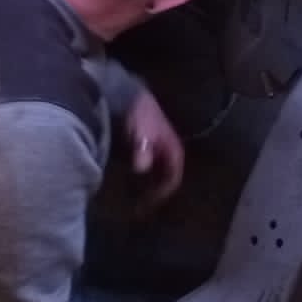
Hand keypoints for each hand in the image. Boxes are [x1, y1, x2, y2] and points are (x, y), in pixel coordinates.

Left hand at [123, 89, 184, 206]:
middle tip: (140, 207)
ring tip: (133, 198)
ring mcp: (158, 150)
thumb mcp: (142, 133)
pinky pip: (147, 169)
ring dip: (148, 186)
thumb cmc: (139, 115)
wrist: (128, 95)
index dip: (162, 192)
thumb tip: (141, 167)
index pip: (174, 178)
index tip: (148, 204)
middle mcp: (169, 151)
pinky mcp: (146, 149)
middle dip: (155, 192)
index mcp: (174, 149)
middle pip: (166, 179)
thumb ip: (143, 150)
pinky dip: (140, 178)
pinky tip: (127, 183)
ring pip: (157, 175)